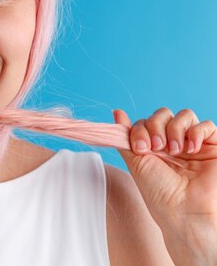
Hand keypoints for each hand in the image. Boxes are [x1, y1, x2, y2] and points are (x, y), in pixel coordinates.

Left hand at [114, 107, 216, 228]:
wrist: (185, 211)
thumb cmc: (160, 193)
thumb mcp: (136, 162)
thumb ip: (126, 137)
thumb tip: (117, 112)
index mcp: (154, 147)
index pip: (146, 121)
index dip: (141, 129)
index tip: (140, 148)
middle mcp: (174, 143)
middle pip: (163, 114)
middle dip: (156, 126)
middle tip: (157, 148)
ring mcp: (194, 144)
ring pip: (184, 115)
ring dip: (174, 129)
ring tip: (174, 150)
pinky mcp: (214, 147)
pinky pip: (207, 125)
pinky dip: (196, 132)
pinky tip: (191, 150)